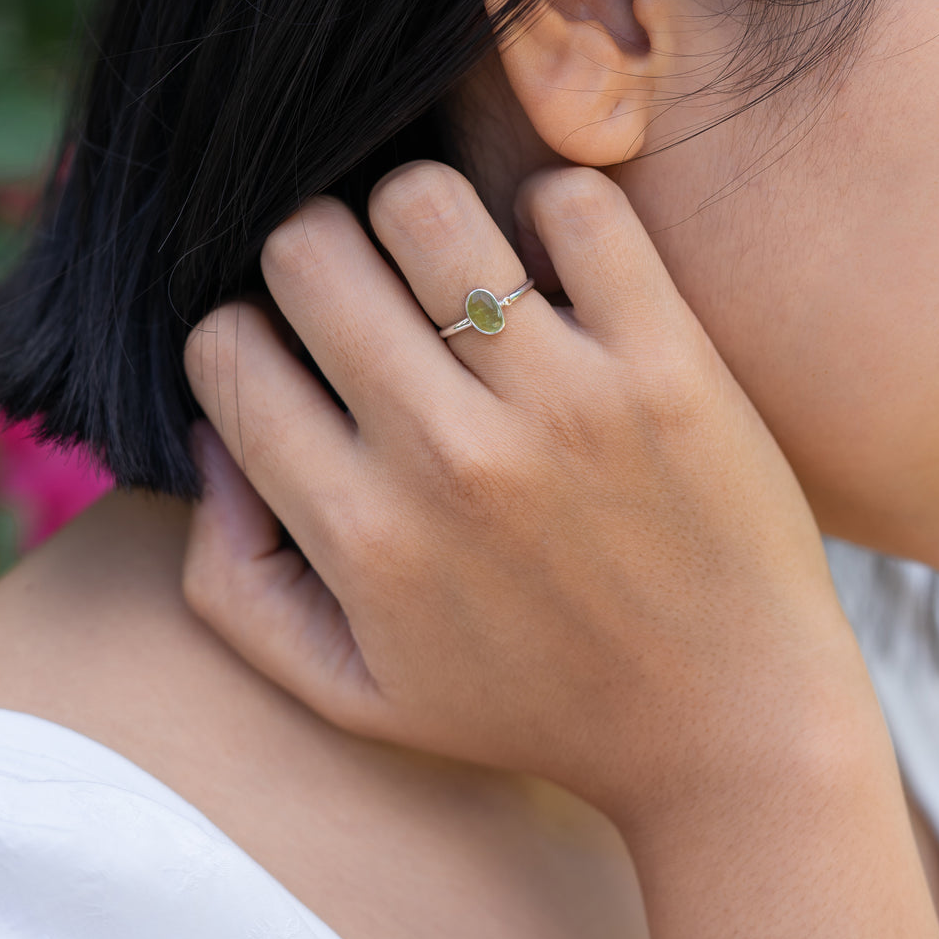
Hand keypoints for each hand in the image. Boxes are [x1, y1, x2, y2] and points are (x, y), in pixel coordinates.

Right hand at [182, 161, 858, 822]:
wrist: (731, 733)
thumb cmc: (538, 705)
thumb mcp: (355, 692)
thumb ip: (237, 583)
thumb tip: (208, 441)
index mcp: (363, 536)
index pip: (224, 350)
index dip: (246, 331)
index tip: (303, 352)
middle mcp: (448, 459)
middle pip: (307, 251)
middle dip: (317, 252)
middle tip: (375, 293)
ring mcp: (562, 403)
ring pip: (424, 204)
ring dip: (422, 212)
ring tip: (458, 264)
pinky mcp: (667, 362)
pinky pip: (578, 206)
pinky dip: (557, 207)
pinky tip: (561, 266)